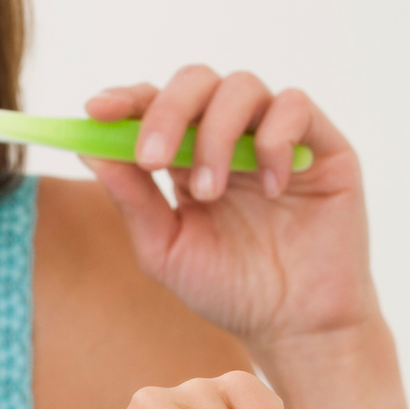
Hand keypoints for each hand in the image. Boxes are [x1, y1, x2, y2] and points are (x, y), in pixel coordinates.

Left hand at [81, 66, 378, 353]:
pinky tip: (270, 190)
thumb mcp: (164, 249)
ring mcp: (276, 135)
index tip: (96, 111)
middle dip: (165, 112)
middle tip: (151, 159)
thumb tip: (88, 147)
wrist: (295, 326)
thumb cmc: (229, 290)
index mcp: (187, 156)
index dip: (125, 99)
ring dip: (215, 135)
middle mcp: (231, 136)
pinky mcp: (321, 145)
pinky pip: (295, 106)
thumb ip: (131, 199)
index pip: (154, 104)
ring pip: (241, 86)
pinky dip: (272, 141)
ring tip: (210, 193)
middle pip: (194, 81)